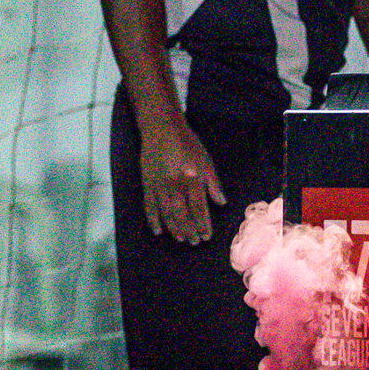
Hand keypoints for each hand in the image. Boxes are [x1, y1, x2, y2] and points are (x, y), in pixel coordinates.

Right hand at [139, 117, 225, 243]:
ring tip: (180, 238)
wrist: (161, 128)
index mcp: (191, 177)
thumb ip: (213, 183)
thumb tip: (222, 202)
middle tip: (194, 241)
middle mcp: (175, 184)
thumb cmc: (186, 143)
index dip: (203, 223)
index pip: (198, 207)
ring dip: (174, 228)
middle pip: (182, 213)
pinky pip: (149, 206)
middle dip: (189, 230)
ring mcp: (159, 185)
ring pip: (166, 213)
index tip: (207, 235)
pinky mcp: (147, 183)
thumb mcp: (205, 160)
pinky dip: (153, 220)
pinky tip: (158, 231)